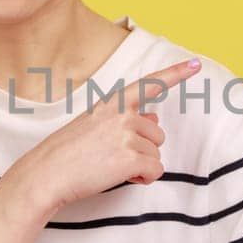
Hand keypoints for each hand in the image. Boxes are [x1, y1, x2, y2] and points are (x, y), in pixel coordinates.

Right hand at [9, 56, 201, 215]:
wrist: (46, 174)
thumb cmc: (67, 153)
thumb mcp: (94, 125)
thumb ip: (125, 118)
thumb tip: (155, 115)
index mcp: (112, 102)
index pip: (149, 84)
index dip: (176, 74)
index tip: (196, 65)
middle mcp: (122, 114)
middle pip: (157, 132)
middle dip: (143, 148)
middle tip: (113, 156)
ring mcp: (127, 135)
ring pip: (156, 153)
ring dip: (141, 164)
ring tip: (111, 166)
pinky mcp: (131, 158)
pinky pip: (155, 170)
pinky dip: (143, 178)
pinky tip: (122, 177)